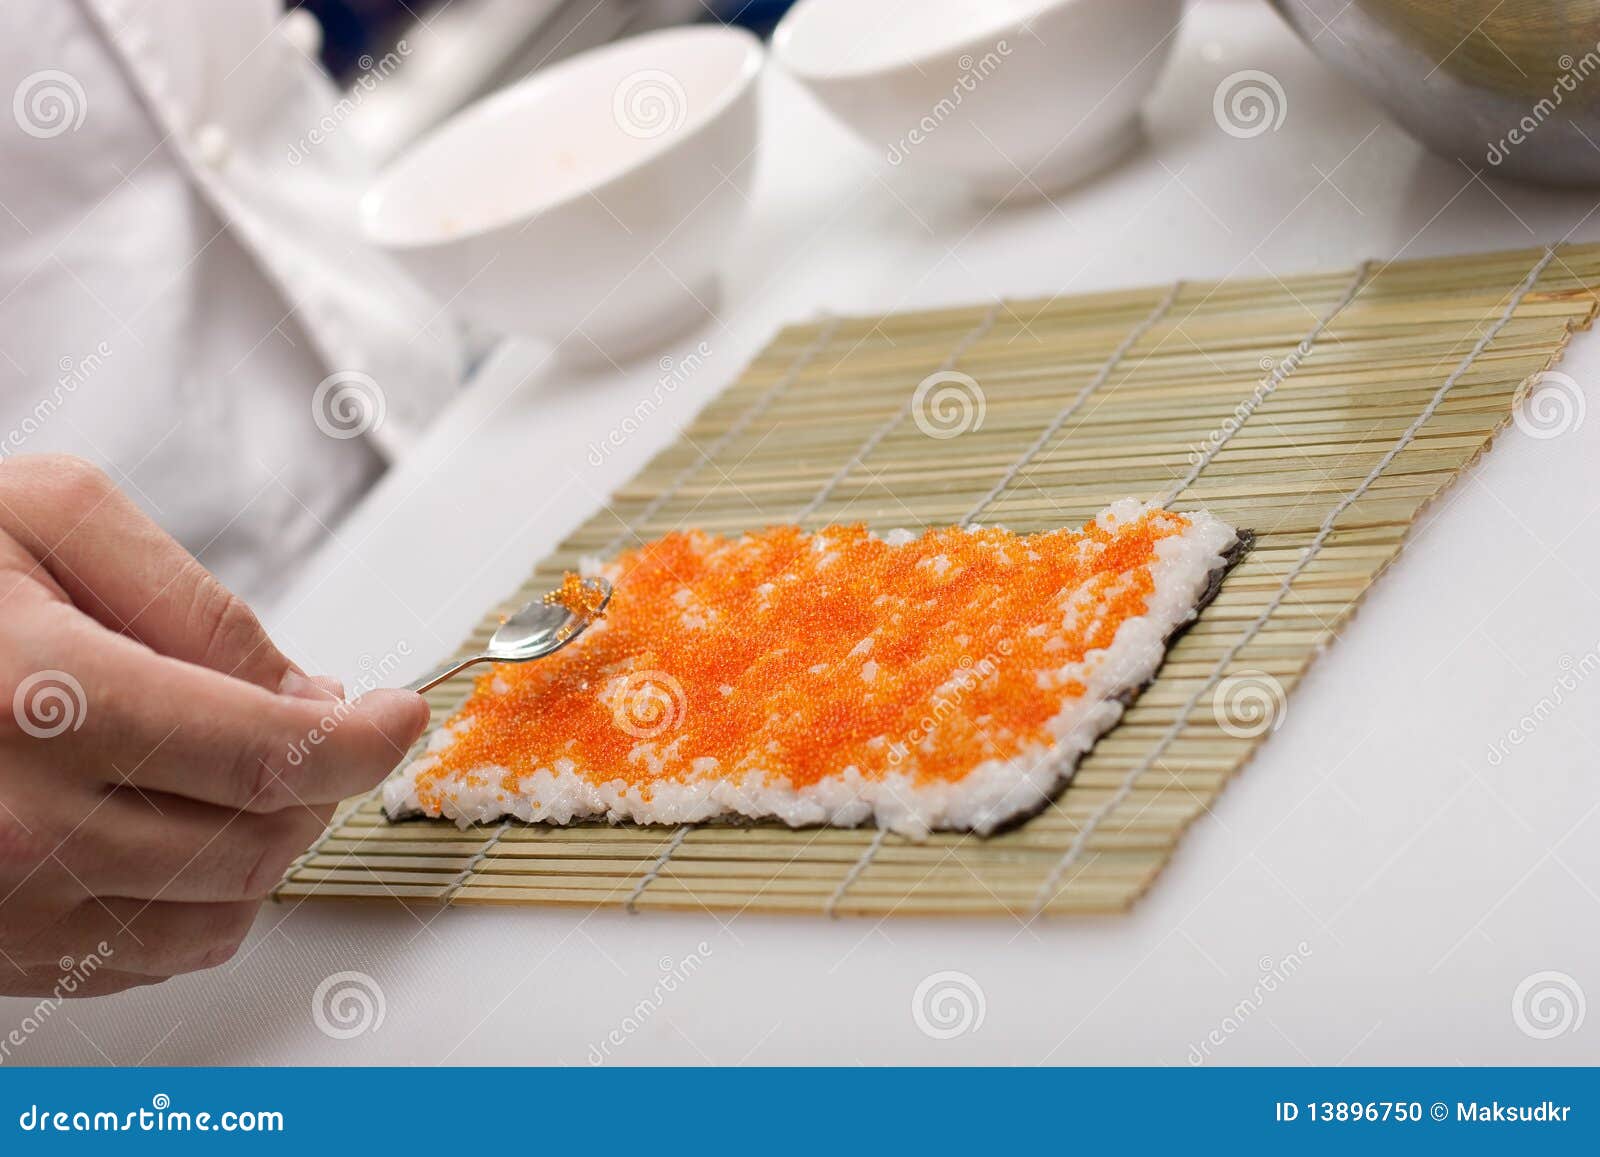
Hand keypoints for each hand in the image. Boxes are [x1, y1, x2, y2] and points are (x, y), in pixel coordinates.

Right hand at [0, 455, 427, 996]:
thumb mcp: (48, 518)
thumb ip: (194, 603)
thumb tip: (301, 690)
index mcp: (45, 698)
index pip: (268, 753)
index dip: (363, 741)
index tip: (397, 717)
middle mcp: (22, 822)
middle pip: (259, 838)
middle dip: (318, 783)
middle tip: (310, 727)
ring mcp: (5, 902)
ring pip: (220, 909)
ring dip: (265, 840)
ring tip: (231, 769)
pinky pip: (155, 951)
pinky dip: (201, 893)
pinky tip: (169, 822)